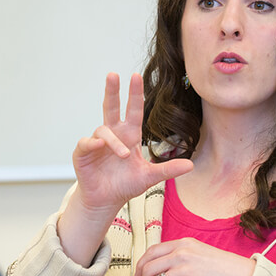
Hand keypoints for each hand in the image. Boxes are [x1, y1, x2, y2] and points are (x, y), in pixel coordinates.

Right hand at [57, 73, 192, 266]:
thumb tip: (191, 165)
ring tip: (124, 155)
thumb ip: (168, 169)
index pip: (133, 111)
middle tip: (113, 75)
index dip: (135, 94)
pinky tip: (97, 145)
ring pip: (103, 130)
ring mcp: (97, 143)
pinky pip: (86, 142)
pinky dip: (92, 142)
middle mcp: (113, 135)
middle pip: (111, 108)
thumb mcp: (149, 177)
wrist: (107, 200)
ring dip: (114, 141)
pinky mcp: (84, 153)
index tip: (136, 76)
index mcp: (130, 136)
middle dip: (112, 91)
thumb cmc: (126, 185)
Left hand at [133, 238, 255, 275]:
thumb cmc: (224, 268)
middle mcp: (181, 255)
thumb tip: (162, 266)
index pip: (151, 252)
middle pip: (148, 269)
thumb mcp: (200, 250)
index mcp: (183, 244)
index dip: (140, 265)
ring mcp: (184, 272)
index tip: (139, 275)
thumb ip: (181, 253)